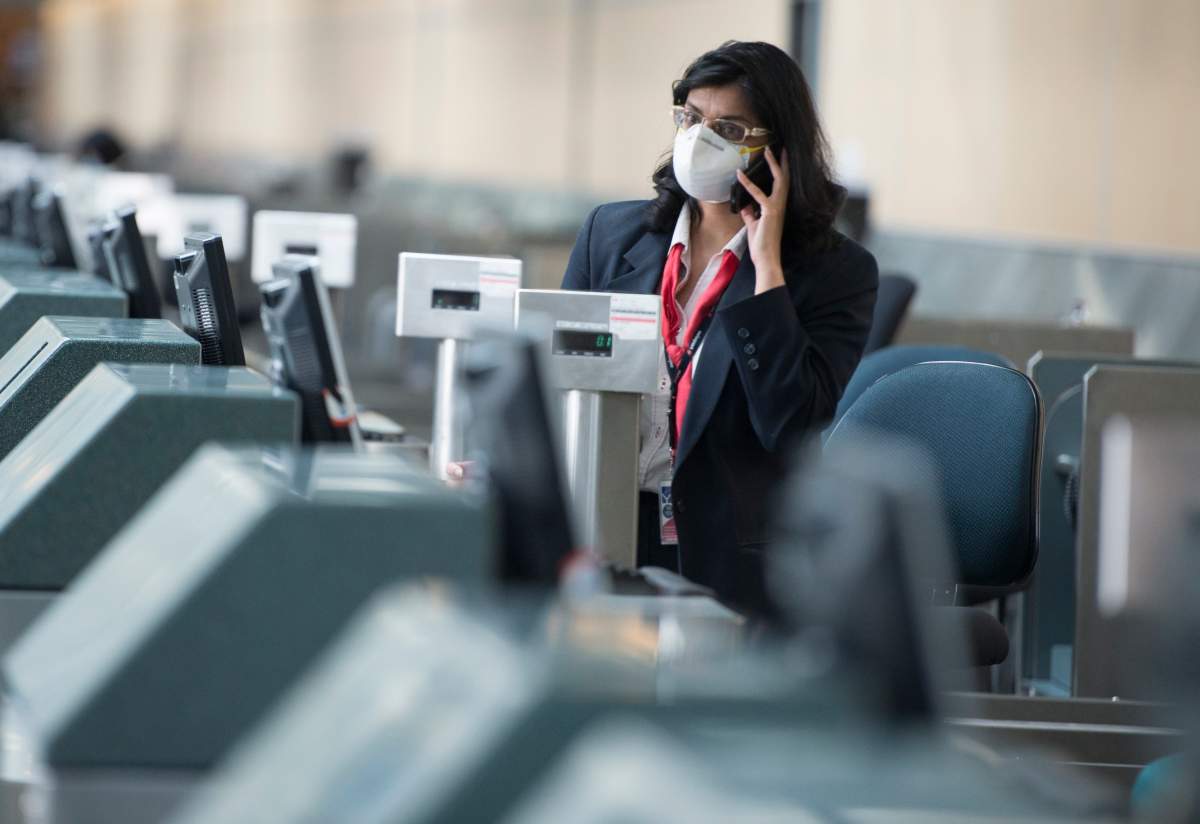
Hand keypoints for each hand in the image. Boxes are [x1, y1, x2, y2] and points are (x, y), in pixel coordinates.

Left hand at [736, 146, 788, 293]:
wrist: (766, 258)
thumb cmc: (762, 244)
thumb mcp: (754, 225)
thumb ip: (750, 214)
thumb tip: (745, 204)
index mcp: (778, 207)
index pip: (781, 185)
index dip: (781, 171)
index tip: (780, 157)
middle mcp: (780, 204)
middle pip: (785, 178)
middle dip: (782, 162)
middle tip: (780, 147)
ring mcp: (777, 207)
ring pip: (779, 180)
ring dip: (773, 165)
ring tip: (767, 151)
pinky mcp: (770, 212)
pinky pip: (758, 194)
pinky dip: (748, 184)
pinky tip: (739, 175)